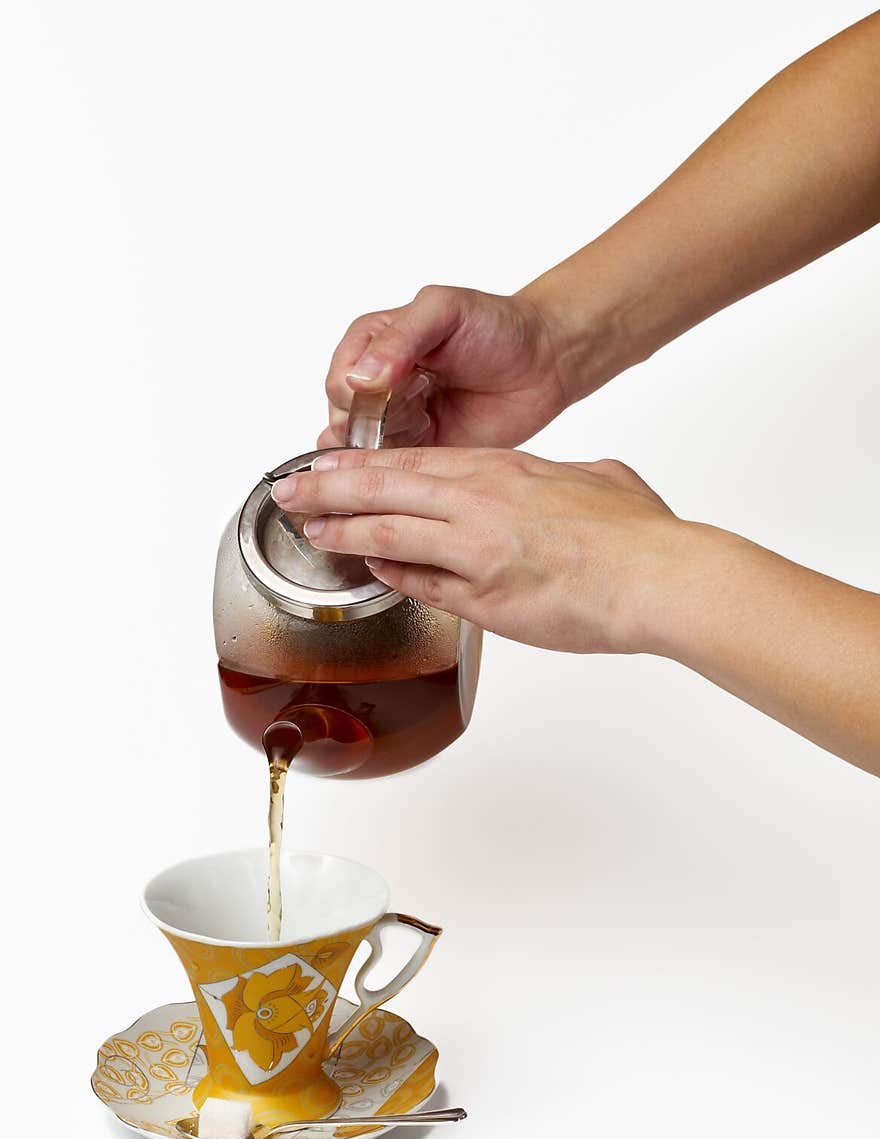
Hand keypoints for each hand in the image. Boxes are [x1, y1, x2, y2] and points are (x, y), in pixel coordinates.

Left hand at [272, 447, 676, 653]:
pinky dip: (390, 572)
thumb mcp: (597, 479)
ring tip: (309, 528)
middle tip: (291, 487)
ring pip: (390, 531)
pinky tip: (367, 568)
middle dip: (330, 487)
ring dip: (342, 529)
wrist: (658, 577)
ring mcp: (477, 550)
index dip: (366, 462)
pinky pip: (422, 582)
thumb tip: (560, 484)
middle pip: (386, 486)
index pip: (417, 459)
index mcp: (505, 470)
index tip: (334, 462)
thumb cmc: (638, 534)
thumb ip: (564, 477)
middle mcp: (481, 502)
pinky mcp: (484, 597)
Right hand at [320, 286, 571, 450]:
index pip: (338, 382)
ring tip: (428, 418)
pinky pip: (393, 471)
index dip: (360, 394)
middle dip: (378, 422)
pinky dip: (402, 469)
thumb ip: (399, 338)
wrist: (543, 363)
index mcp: (371, 344)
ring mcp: (397, 421)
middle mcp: (376, 385)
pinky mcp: (421, 452)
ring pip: (365, 451)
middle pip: (345, 421)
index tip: (399, 386)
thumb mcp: (444, 312)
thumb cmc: (496, 326)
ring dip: (391, 445)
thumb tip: (360, 378)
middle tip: (422, 404)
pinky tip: (427, 445)